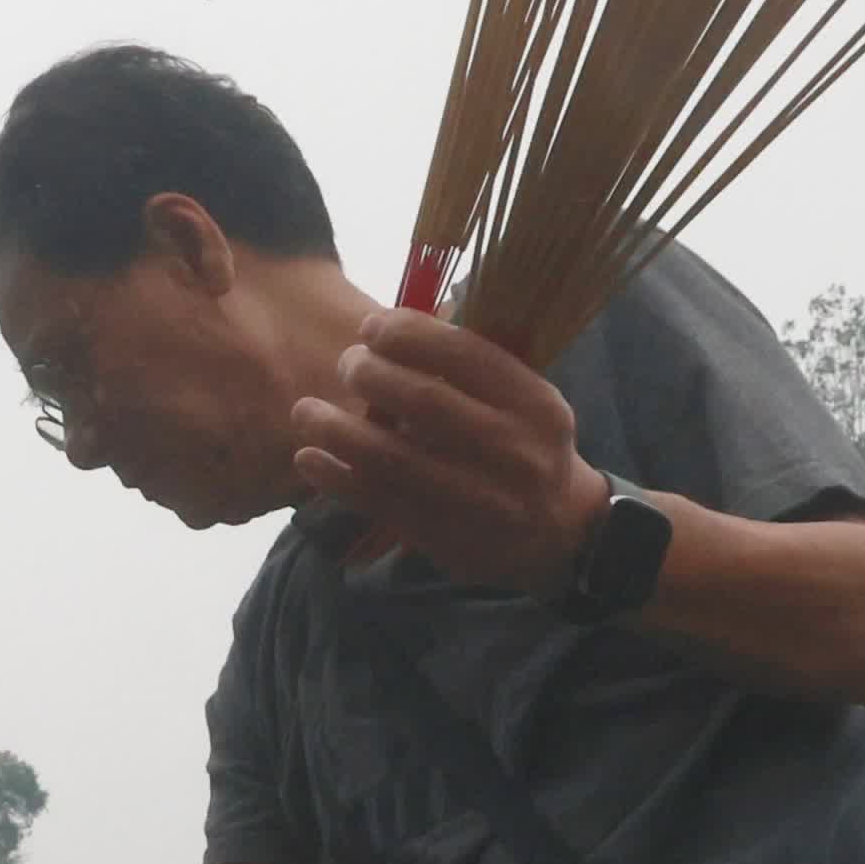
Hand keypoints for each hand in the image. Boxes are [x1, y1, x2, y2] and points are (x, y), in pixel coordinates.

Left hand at [290, 305, 616, 594]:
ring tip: (305, 411)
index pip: (464, 354)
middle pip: (423, 402)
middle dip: (370, 375)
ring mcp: (478, 499)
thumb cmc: (527, 449)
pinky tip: (309, 459)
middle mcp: (512, 449)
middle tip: (346, 364)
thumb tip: (395, 327)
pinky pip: (380, 502)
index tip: (372, 327)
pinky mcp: (446, 536)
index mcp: (533, 403)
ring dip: (338, 430)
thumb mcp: (525, 402)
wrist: (559, 534)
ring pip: (393, 458)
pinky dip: (337, 477)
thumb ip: (474, 369)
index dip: (408, 334)